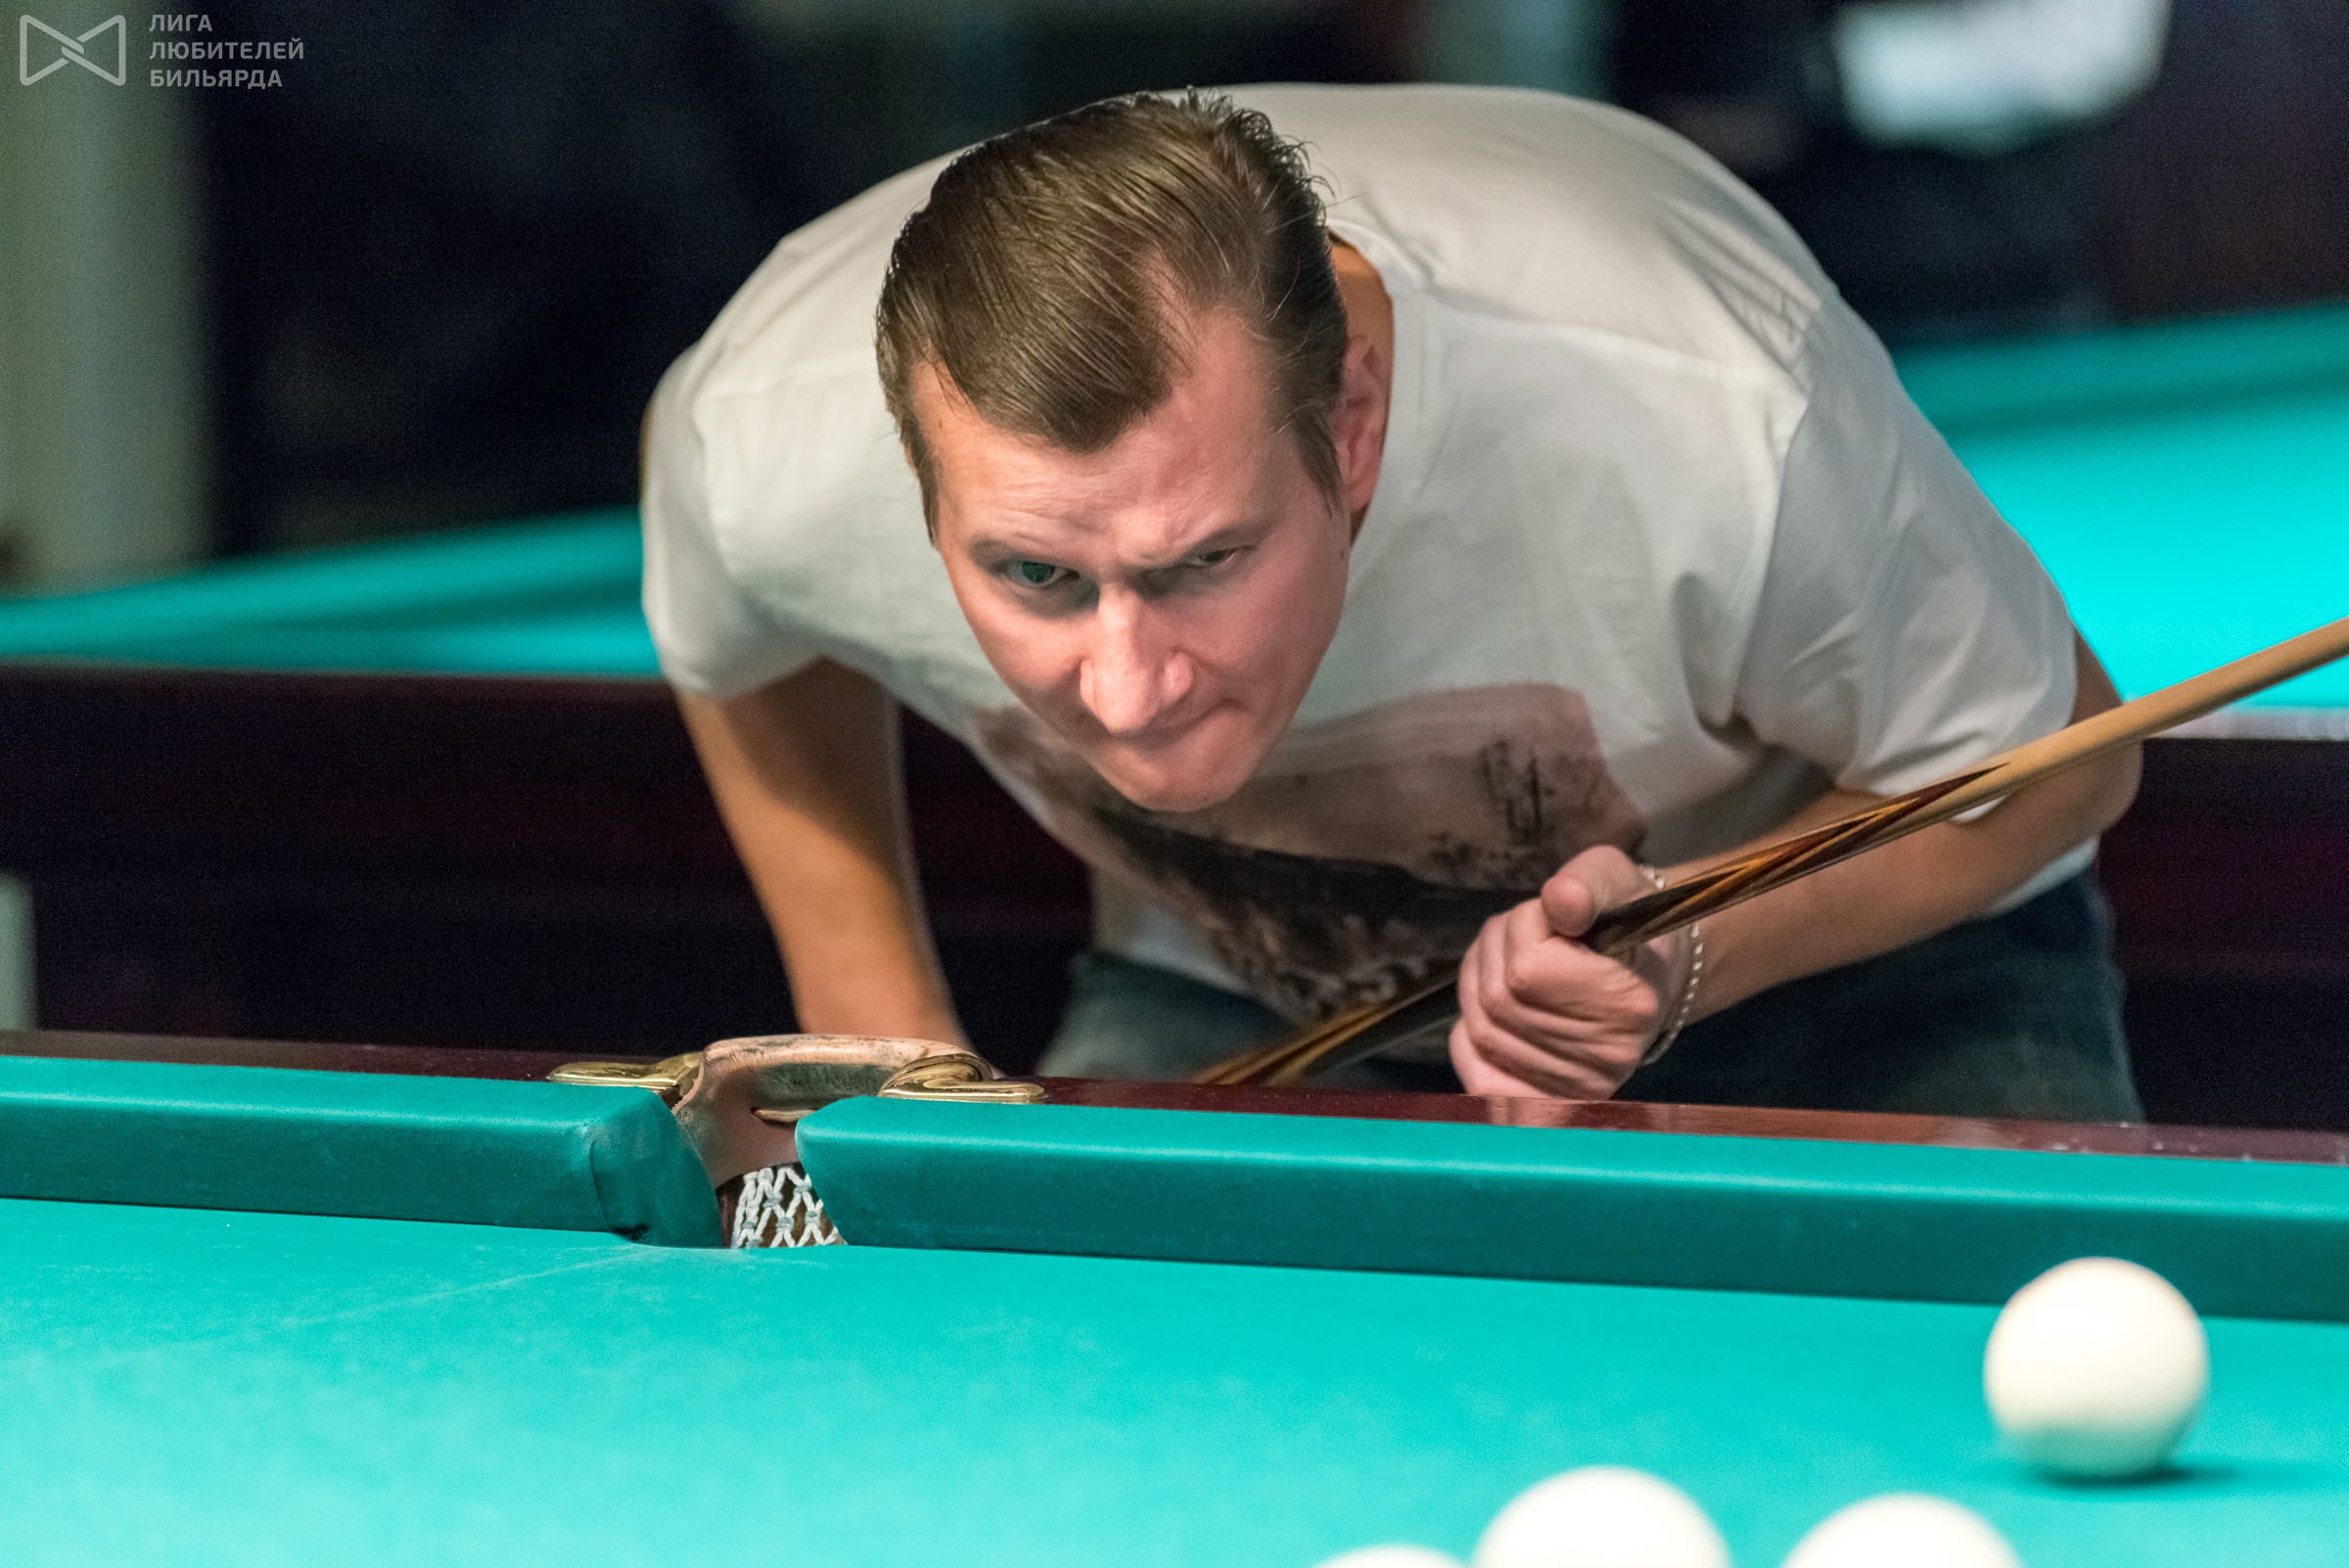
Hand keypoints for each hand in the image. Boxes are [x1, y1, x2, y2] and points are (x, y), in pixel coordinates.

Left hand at [1448, 845, 1691, 1099]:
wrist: (1647, 972)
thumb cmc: (1625, 920)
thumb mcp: (1612, 881)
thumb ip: (1586, 885)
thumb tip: (1559, 900)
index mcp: (1630, 1002)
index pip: (1528, 968)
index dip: (1522, 926)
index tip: (1549, 914)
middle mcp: (1608, 1054)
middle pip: (1499, 1000)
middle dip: (1493, 950)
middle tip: (1520, 932)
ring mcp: (1579, 1085)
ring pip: (1483, 1031)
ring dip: (1477, 984)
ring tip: (1509, 960)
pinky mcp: (1553, 1101)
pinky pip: (1482, 1080)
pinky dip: (1468, 1041)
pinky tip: (1488, 1009)